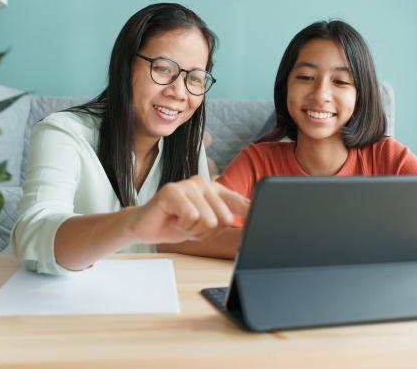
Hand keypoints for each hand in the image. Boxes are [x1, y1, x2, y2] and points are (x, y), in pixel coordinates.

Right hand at [128, 176, 249, 243]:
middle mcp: (204, 184)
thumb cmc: (177, 224)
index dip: (254, 211)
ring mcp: (188, 185)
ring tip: (181, 222)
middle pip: (223, 218)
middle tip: (190, 226)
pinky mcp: (172, 191)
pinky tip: (173, 219)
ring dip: (192, 230)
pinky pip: (191, 216)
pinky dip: (182, 226)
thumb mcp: (206, 227)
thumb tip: (246, 225)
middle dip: (206, 232)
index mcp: (215, 190)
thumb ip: (225, 223)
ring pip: (207, 220)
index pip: (241, 202)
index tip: (270, 217)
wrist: (146, 227)